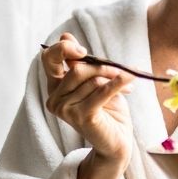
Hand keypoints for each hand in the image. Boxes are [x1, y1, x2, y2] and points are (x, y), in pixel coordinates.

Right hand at [42, 32, 133, 164]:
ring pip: (91, 80)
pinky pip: (101, 91)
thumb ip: (82, 63)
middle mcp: (54, 98)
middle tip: (119, 70)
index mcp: (54, 87)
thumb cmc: (107, 111)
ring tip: (127, 84)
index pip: (48, 59)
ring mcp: (65, 109)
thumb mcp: (93, 82)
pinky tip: (129, 81)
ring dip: (113, 78)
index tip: (84, 49)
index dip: (63, 48)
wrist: (116, 142)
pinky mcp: (81, 117)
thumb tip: (66, 36)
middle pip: (77, 69)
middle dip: (101, 66)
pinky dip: (118, 84)